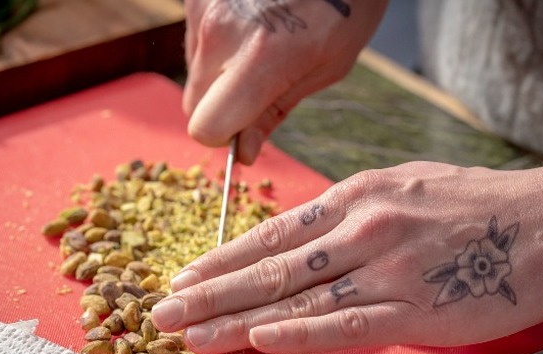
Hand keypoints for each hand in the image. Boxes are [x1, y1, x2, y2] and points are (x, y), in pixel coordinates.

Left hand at [151, 161, 542, 353]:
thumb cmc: (482, 205)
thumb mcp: (408, 185)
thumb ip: (357, 209)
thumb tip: (310, 232)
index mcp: (359, 197)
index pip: (274, 233)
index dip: (224, 258)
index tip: (187, 277)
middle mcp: (364, 228)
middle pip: (272, 267)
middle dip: (211, 292)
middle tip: (164, 311)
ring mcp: (388, 267)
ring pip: (298, 298)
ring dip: (238, 319)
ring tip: (193, 335)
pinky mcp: (417, 307)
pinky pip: (348, 322)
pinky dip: (301, 331)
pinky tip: (262, 339)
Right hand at [182, 0, 387, 163]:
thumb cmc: (348, 4)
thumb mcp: (327, 66)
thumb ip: (276, 110)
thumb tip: (244, 150)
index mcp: (260, 57)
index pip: (206, 127)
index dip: (227, 136)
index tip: (249, 127)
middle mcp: (221, 31)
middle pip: (194, 104)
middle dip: (223, 106)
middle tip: (262, 85)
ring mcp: (204, 7)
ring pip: (195, 71)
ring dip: (221, 71)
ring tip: (264, 42)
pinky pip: (196, 37)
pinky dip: (218, 40)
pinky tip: (253, 21)